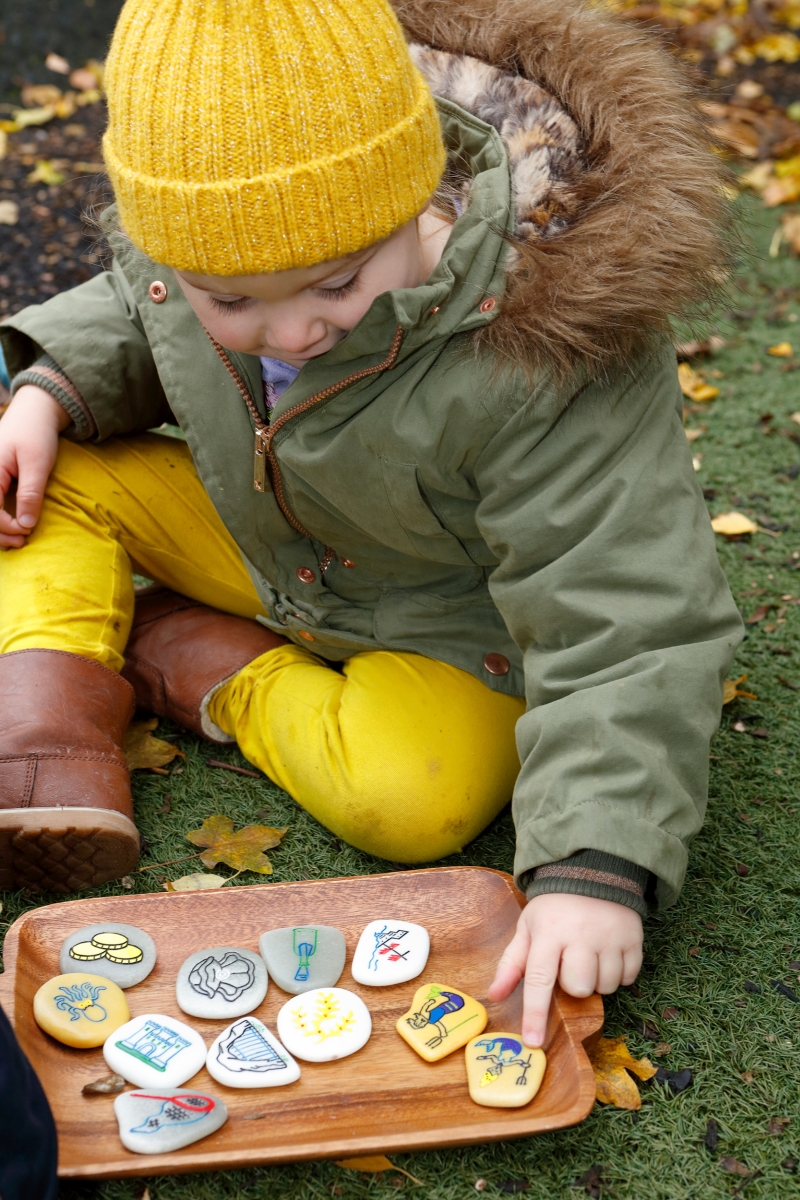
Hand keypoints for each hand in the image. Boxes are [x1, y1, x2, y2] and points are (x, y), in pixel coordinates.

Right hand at [0, 384, 69, 546]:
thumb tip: (26, 525)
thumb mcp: (37, 464)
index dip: (6, 526)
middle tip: (23, 541)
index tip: (27, 531)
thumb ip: (30, 494)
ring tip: (19, 537)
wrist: (34, 412)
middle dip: (0, 532)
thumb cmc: (36, 434)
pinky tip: (13, 525)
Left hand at [487, 892, 642, 1046]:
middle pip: (578, 988)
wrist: (592, 874)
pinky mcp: (634, 938)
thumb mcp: (528, 928)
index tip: (533, 1042)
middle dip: (573, 983)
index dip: (535, 1014)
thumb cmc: (554, 909)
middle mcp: (581, 936)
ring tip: (590, 955)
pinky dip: (618, 973)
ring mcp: (610, 937)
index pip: (540, 979)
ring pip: (606, 986)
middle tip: (570, 962)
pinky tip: (608, 953)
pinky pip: (628, 978)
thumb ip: (512, 963)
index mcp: (549, 933)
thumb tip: (494, 995)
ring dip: (597, 979)